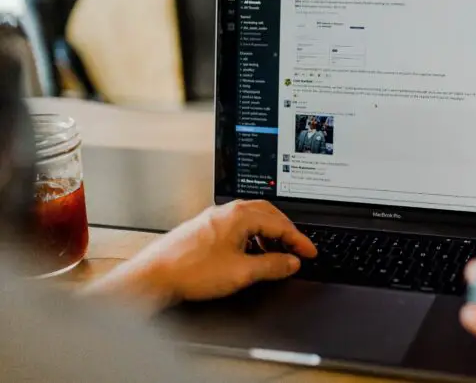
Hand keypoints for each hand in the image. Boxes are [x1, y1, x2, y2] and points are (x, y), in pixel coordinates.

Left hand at [81, 200, 316, 314]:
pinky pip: (238, 226)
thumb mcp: (242, 272)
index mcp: (240, 215)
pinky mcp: (205, 228)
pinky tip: (251, 253)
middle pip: (268, 214)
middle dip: (286, 232)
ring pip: (252, 219)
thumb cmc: (191, 271)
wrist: (154, 276)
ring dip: (269, 234)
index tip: (310, 252)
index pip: (280, 223)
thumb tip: (291, 262)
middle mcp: (227, 211)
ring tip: (277, 254)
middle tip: (298, 248)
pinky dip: (253, 237)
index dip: (299, 240)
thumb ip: (272, 266)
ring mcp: (214, 218)